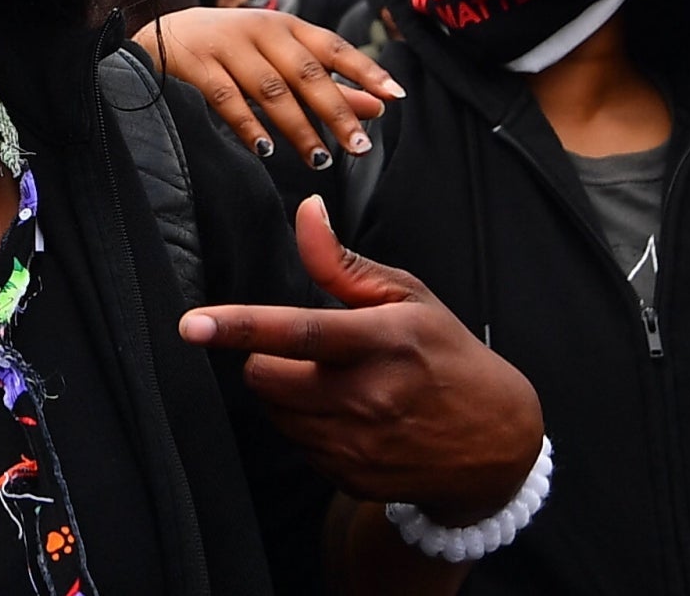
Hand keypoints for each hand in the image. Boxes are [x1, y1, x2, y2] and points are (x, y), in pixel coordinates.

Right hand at [136, 7, 401, 166]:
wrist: (160, 35)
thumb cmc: (233, 50)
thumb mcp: (280, 58)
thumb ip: (328, 83)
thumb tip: (378, 106)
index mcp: (285, 26)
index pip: (333, 47)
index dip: (365, 70)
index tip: (393, 96)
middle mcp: (259, 30)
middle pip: (306, 72)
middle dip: (336, 111)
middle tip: (360, 147)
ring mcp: (226, 45)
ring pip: (270, 89)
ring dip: (297, 126)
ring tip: (319, 159)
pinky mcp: (196, 64)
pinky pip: (226, 98)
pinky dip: (248, 125)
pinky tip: (266, 150)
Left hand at [180, 197, 542, 523]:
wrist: (496, 443)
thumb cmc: (446, 355)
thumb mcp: (407, 297)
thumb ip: (342, 262)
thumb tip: (306, 211)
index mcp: (384, 342)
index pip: (301, 332)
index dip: (240, 327)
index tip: (193, 325)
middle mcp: (370, 398)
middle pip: (265, 378)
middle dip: (266, 359)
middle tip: (303, 353)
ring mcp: (361, 446)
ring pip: (275, 413)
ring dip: (286, 394)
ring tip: (333, 383)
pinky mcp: (353, 478)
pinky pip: (298, 446)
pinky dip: (308, 427)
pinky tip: (348, 417)